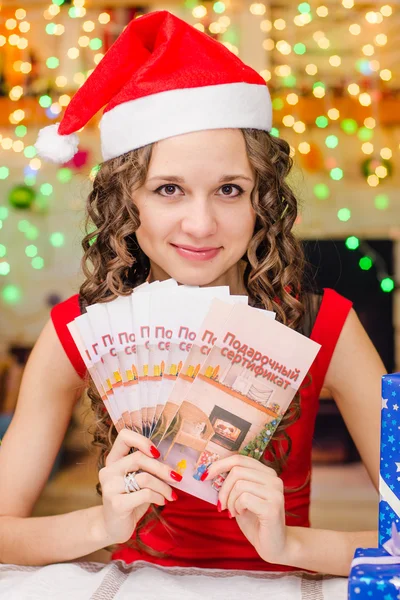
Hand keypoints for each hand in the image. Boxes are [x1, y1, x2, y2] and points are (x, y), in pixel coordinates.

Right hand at [98, 429, 180, 544]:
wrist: (114, 527)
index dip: (143, 441)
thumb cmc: (130, 499)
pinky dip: (158, 497)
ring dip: (163, 487)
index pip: (124, 436)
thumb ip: (147, 468)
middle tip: (176, 478)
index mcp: (113, 460)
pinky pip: (145, 494)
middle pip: (139, 458)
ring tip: (170, 495)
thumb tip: (173, 463)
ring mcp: (110, 487)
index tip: (157, 453)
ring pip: (145, 478)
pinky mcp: (116, 504)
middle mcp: (108, 471)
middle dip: (162, 468)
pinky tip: (162, 501)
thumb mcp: (137, 480)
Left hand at [204, 455, 287, 564]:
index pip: (239, 458)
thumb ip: (233, 483)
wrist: (274, 546)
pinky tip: (242, 514)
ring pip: (239, 485)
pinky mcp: (272, 507)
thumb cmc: (255, 521)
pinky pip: (244, 498)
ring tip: (234, 511)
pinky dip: (236, 507)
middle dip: (223, 489)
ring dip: (230, 501)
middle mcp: (274, 479)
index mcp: (267, 473)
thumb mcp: (241, 498)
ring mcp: (275, 492)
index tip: (205, 475)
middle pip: (237, 471)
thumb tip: (210, 472)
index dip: (219, 465)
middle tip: (221, 505)